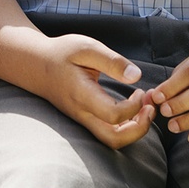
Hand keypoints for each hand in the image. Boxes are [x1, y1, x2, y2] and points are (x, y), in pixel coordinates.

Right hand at [38, 33, 155, 149]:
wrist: (38, 65)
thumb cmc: (63, 53)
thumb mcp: (87, 48)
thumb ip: (112, 61)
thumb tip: (137, 76)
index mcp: (82, 95)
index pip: (112, 115)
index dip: (134, 107)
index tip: (140, 90)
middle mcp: (82, 113)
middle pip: (113, 139)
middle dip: (139, 128)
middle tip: (150, 107)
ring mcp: (83, 120)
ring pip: (111, 140)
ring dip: (135, 129)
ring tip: (146, 107)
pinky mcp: (86, 120)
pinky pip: (108, 133)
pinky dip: (127, 126)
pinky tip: (134, 108)